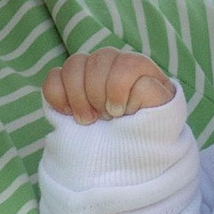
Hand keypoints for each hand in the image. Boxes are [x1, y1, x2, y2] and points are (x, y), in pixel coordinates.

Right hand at [43, 46, 177, 121]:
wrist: (128, 153)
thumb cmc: (148, 132)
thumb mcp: (160, 117)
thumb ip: (152, 95)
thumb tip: (136, 84)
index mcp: (139, 67)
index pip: (126, 63)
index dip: (117, 89)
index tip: (119, 114)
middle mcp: (113, 63)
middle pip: (99, 60)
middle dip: (98, 94)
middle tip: (104, 119)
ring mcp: (88, 73)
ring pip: (74, 64)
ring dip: (78, 96)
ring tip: (87, 120)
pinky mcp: (66, 85)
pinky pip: (53, 77)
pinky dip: (57, 96)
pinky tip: (67, 113)